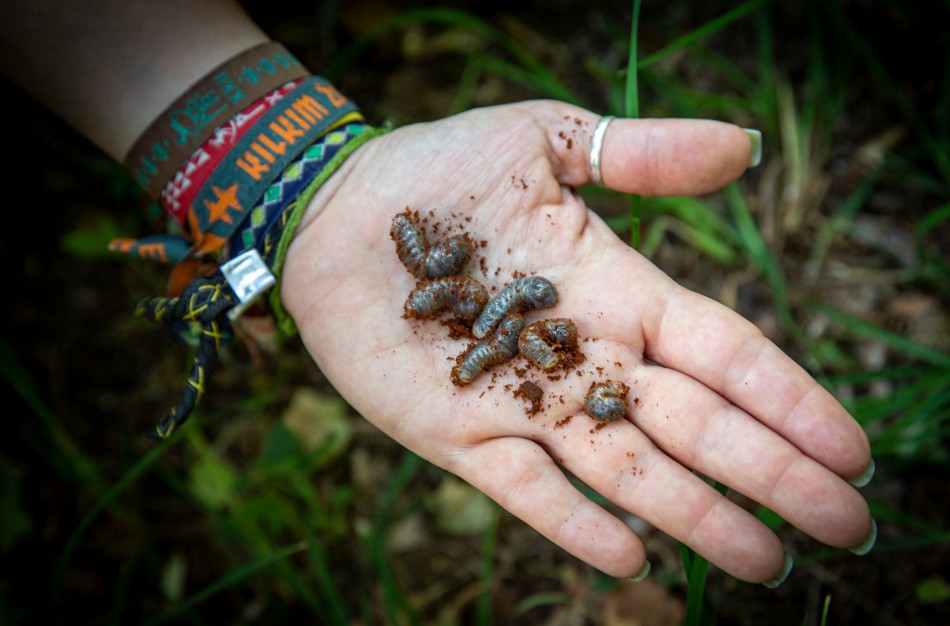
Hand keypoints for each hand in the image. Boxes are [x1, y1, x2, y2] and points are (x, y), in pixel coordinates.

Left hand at [279, 101, 872, 583]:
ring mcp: (524, 402)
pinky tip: (632, 562)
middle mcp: (585, 358)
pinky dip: (574, 525)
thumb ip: (640, 154)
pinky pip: (527, 491)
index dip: (790, 401)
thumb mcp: (542, 141)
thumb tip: (747, 143)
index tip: (853, 450)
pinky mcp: (460, 434)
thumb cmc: (436, 171)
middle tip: (846, 530)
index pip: (725, 355)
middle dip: (773, 476)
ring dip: (697, 517)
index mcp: (618, 291)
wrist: (333, 213)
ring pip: (627, 471)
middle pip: (697, 427)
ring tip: (763, 565)